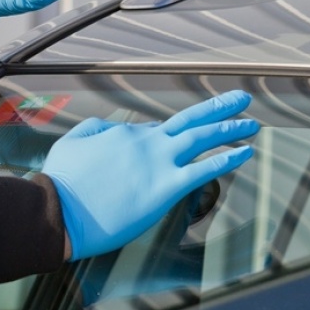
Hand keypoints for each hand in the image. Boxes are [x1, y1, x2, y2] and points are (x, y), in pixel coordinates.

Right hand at [41, 90, 259, 260]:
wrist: (59, 210)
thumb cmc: (61, 182)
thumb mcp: (71, 143)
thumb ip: (95, 130)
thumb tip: (115, 128)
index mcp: (124, 134)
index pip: (155, 130)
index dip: (169, 135)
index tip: (177, 141)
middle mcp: (147, 143)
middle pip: (190, 120)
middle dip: (218, 108)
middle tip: (241, 99)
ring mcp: (159, 164)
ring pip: (203, 139)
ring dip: (230, 128)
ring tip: (251, 124)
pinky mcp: (166, 189)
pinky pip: (205, 169)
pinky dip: (228, 159)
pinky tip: (245, 153)